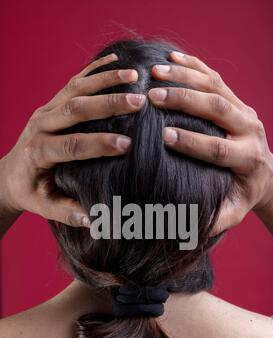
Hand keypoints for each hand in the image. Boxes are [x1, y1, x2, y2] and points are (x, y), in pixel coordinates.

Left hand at [0, 53, 145, 226]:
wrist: (10, 174)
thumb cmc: (31, 193)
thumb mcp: (44, 207)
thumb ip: (68, 213)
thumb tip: (95, 221)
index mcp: (39, 153)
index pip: (71, 146)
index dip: (98, 144)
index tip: (127, 144)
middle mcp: (40, 126)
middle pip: (74, 109)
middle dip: (108, 104)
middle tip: (139, 101)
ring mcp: (45, 111)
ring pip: (75, 89)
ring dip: (105, 80)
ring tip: (135, 75)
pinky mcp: (51, 103)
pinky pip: (73, 82)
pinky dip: (95, 70)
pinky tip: (118, 61)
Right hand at [148, 51, 272, 234]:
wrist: (265, 174)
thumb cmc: (243, 195)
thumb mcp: (232, 212)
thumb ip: (215, 219)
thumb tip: (186, 226)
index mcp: (248, 158)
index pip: (218, 148)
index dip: (192, 142)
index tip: (164, 137)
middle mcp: (250, 129)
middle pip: (217, 108)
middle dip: (184, 101)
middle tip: (154, 97)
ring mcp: (244, 111)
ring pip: (216, 87)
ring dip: (185, 77)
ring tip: (156, 73)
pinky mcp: (237, 100)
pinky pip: (216, 78)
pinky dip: (194, 66)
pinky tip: (171, 59)